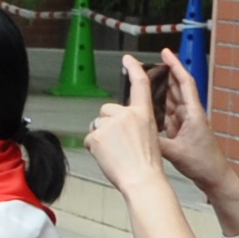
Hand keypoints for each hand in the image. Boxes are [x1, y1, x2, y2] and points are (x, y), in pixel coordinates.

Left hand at [86, 64, 169, 197]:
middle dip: (107, 124)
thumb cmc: (147, 164)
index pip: (139, 86)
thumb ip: (135, 125)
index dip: (133, 70)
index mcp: (143, 113)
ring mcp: (110, 124)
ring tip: (115, 152)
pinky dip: (94, 148)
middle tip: (118, 144)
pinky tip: (106, 156)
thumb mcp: (149, 136)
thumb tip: (120, 126)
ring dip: (100, 137)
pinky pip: (89, 138)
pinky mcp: (97, 135)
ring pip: (96, 125)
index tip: (128, 58)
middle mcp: (126, 114)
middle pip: (106, 110)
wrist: (142, 179)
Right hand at [145, 48, 233, 192]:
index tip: (166, 52)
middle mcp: (190, 114)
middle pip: (177, 87)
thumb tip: (139, 133)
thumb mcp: (177, 153)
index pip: (184, 83)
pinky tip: (148, 105)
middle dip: (165, 73)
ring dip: (161, 88)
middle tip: (149, 62)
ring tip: (146, 79)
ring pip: (172, 99)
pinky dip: (158, 106)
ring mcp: (186, 122)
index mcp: (193, 114)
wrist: (215, 177)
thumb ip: (157, 142)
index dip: (175, 66)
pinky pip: (168, 113)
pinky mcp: (181, 131)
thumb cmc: (203, 164)